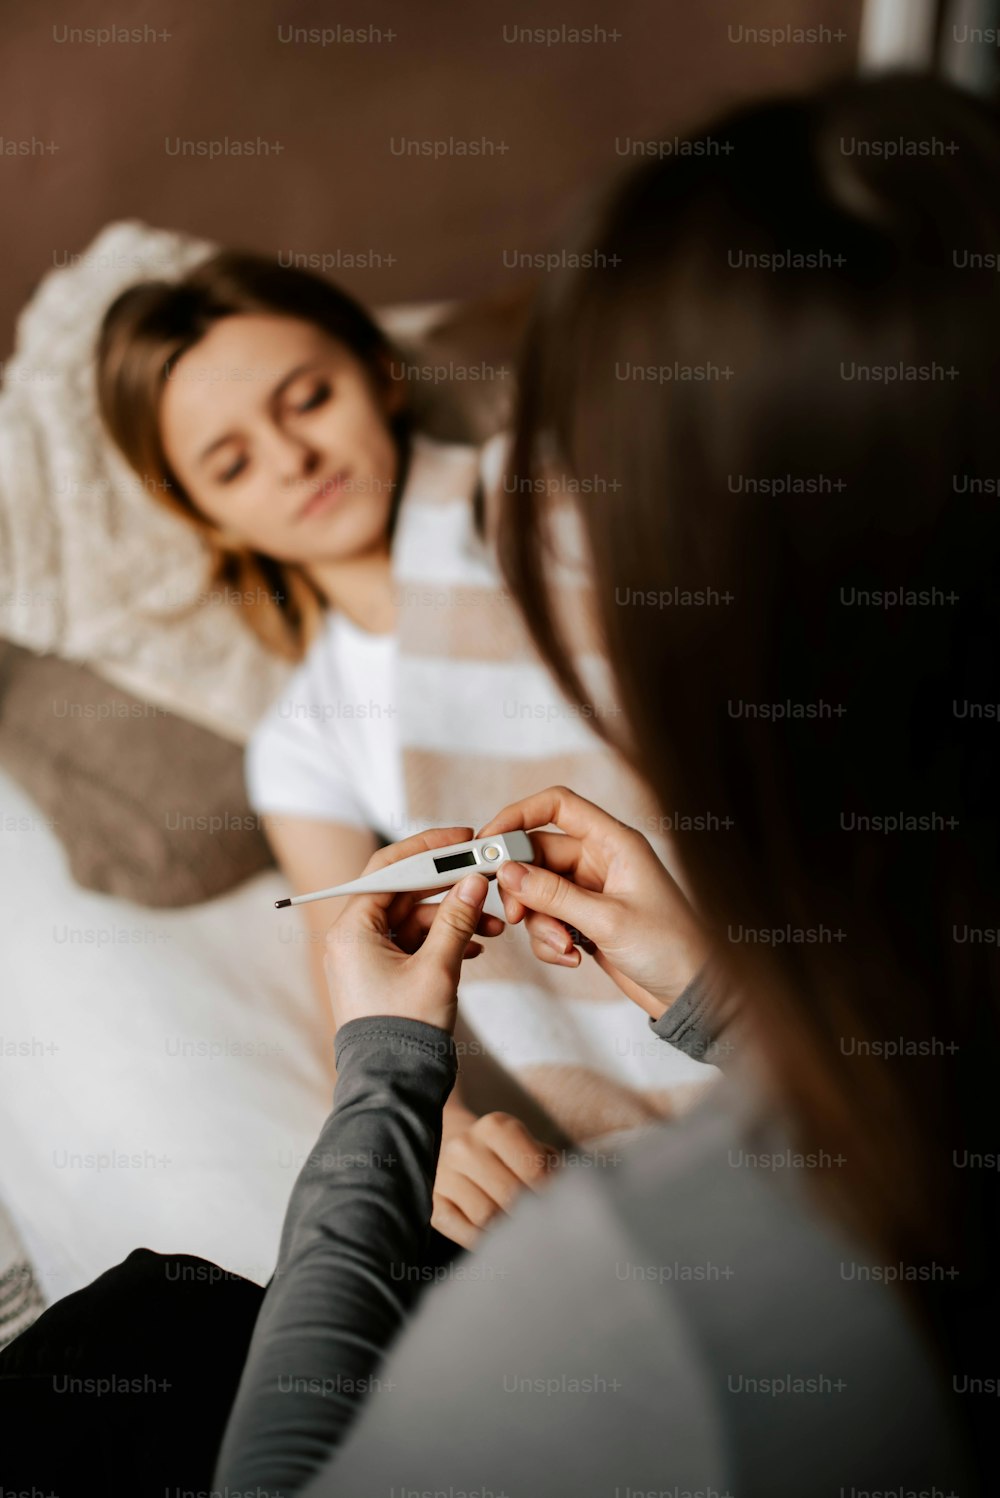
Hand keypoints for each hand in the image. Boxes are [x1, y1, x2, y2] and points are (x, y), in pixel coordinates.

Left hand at [324, 827, 504, 1033]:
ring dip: (454, 917)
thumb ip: (457, 918)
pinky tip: (477, 944)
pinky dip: (445, 940)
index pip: (388, 868)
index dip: (428, 848)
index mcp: (352, 929)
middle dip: (449, 886)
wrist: (393, 1086)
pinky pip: (415, 943)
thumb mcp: (437, 968)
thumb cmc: (405, 1030)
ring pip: (415, 919)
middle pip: (404, 892)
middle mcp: (353, 938)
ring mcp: (367, 957)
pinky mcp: (383, 974)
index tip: (463, 838)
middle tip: (485, 873)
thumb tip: (474, 880)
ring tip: (495, 925)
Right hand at [432, 1110, 559, 1249]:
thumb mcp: (530, 1146)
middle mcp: (465, 1147)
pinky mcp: (432, 1201)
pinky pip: (461, 1230)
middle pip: (510, 1195)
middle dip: (530, 1214)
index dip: (551, 1193)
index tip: (558, 1205)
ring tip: (520, 1232)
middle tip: (544, 1226)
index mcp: (496, 1126)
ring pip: (486, 1216)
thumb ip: (552, 1167)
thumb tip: (568, 1194)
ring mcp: (444, 1174)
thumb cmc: (505, 1152)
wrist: (452, 1142)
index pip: (534, 1169)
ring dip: (506, 1229)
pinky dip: (482, 1240)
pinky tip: (495, 1238)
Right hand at [478, 786, 705, 1019]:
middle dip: (523, 887)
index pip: (559, 806)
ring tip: (562, 946)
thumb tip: (507, 872)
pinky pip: (548, 918)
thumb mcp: (607, 920)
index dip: (520, 814)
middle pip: (539, 854)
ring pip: (539, 890)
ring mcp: (591, 890)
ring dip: (539, 921)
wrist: (692, 993)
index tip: (490, 839)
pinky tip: (572, 957)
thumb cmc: (672, 948)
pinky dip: (550, 939)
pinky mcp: (585, 919)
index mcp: (615, 842)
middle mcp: (601, 860)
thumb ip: (553, 894)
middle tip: (516, 915)